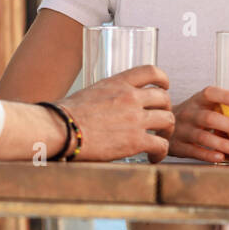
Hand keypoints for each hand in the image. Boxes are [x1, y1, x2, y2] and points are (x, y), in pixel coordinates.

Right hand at [59, 65, 173, 162]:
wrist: (60, 129)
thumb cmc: (66, 114)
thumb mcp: (91, 92)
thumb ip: (107, 95)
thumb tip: (108, 104)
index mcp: (118, 83)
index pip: (151, 72)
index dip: (162, 80)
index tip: (164, 87)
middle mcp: (130, 97)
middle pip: (164, 98)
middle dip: (165, 109)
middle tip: (160, 121)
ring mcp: (135, 119)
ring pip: (168, 120)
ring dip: (167, 131)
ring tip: (159, 140)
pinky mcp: (135, 141)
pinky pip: (161, 145)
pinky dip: (161, 152)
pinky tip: (153, 157)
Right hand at [169, 86, 228, 162]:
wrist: (162, 124)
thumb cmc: (193, 116)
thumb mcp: (204, 107)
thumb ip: (225, 110)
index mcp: (197, 101)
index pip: (210, 94)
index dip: (226, 96)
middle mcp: (188, 114)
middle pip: (209, 118)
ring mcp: (182, 130)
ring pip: (202, 137)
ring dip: (222, 143)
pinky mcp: (178, 146)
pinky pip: (194, 151)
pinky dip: (208, 155)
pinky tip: (221, 157)